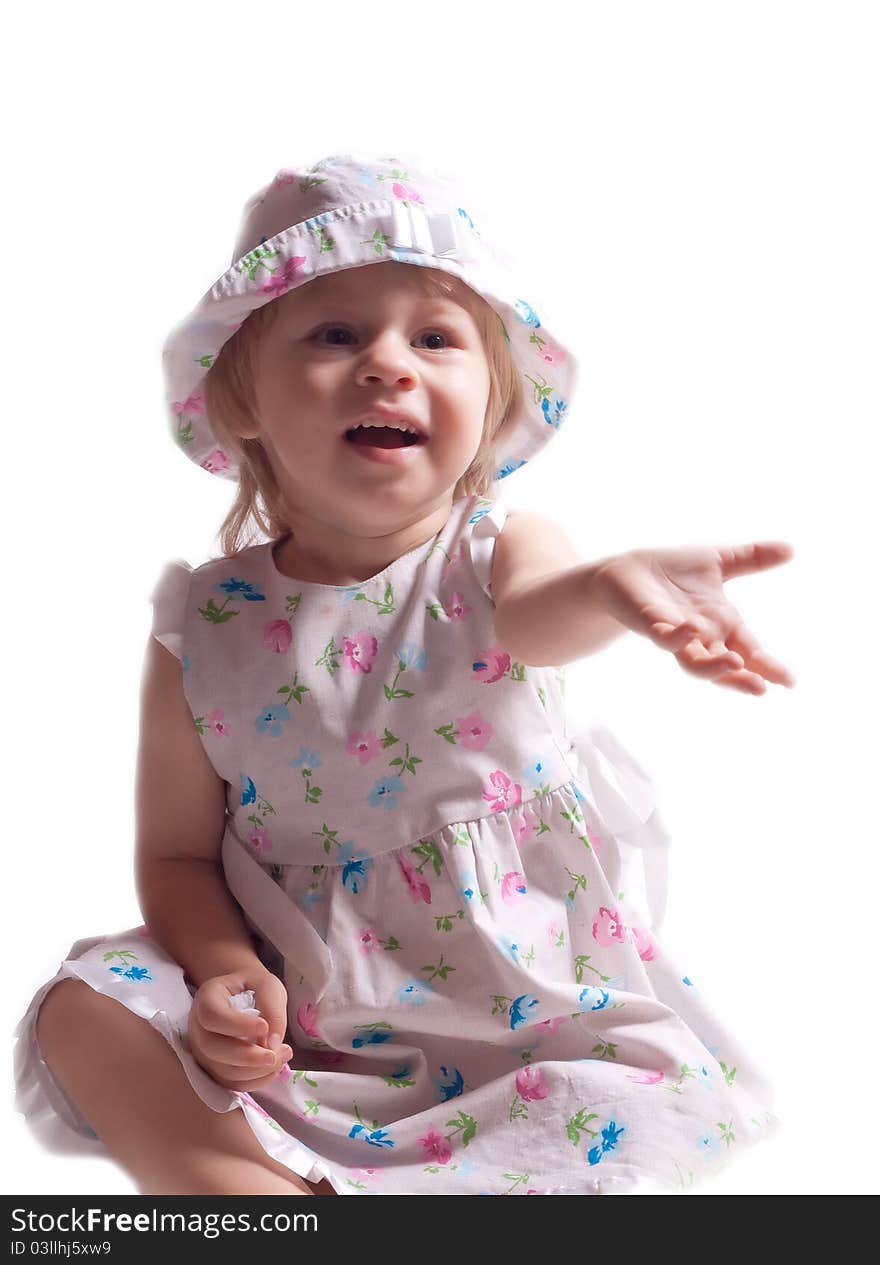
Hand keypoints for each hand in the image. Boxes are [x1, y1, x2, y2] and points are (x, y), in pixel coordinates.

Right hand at [187, 967, 293, 1091]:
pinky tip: (274, 1067)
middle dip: (247, 1056)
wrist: (241, 995)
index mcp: (207, 998)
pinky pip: (231, 1084)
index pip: (212, 1015)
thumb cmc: (253, 987)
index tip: (264, 1026)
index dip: (237, 1025)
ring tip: (283, 1056)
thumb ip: (272, 1008)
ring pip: (222, 1071)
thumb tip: (273, 1043)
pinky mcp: (213, 1070)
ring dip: (255, 1071)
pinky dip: (255, 1081)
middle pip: (212, 1049)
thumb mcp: (267, 985)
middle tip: (277, 1054)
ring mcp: (202, 1052)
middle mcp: (197, 1028)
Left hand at [592, 541, 795, 694]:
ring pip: (694, 661)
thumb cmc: (673, 572)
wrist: (630, 569)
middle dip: (742, 678)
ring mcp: (675, 633)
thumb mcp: (719, 562)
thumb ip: (752, 559)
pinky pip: (664, 636)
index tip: (790, 681)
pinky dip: (678, 636)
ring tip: (735, 663)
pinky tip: (692, 629)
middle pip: (724, 665)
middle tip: (762, 688)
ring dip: (713, 665)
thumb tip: (790, 548)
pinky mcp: (649, 623)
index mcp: (722, 625)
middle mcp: (701, 636)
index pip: (750, 651)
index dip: (768, 666)